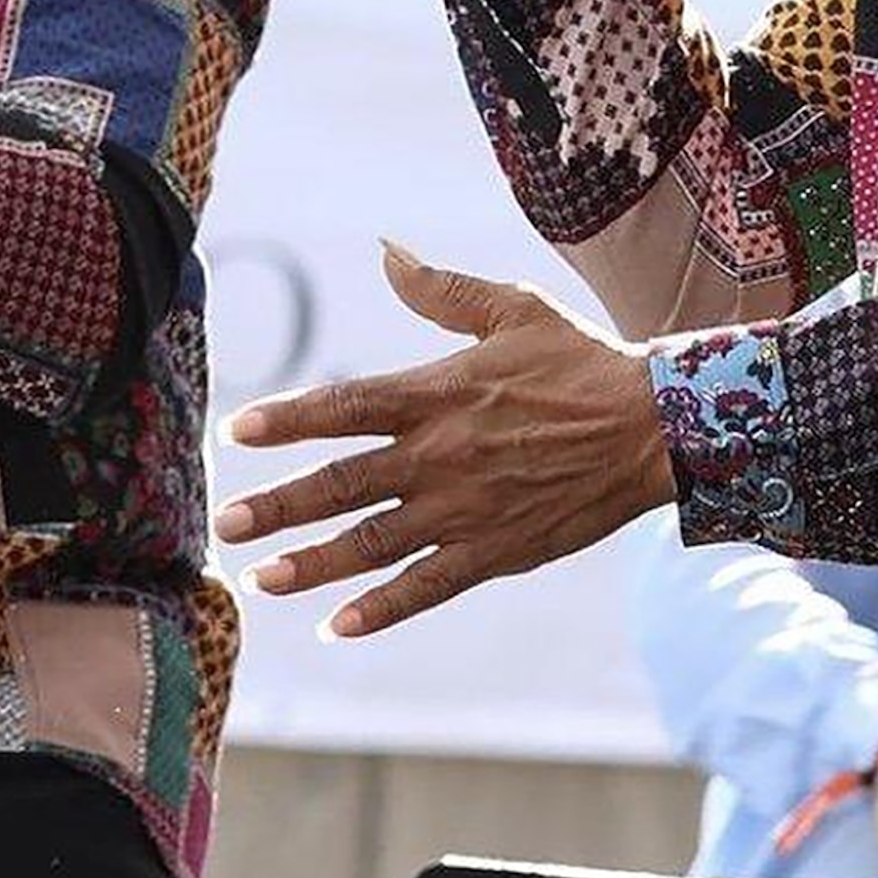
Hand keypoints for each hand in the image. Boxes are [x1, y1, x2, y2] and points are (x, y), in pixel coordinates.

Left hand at [217, 243, 674, 637]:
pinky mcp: (495, 551)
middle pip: (342, 483)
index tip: (236, 432)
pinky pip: (427, 586)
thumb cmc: (580, 361)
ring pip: (373, 543)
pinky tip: (339, 626)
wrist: (652, 428)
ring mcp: (466, 509)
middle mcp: (440, 455)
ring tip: (262, 578)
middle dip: (279, 505)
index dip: (286, 419)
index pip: (343, 406)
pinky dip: (382, 609)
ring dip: (312, 563)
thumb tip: (385, 252)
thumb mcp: (512, 309)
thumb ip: (440, 290)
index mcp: (437, 394)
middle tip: (226, 525)